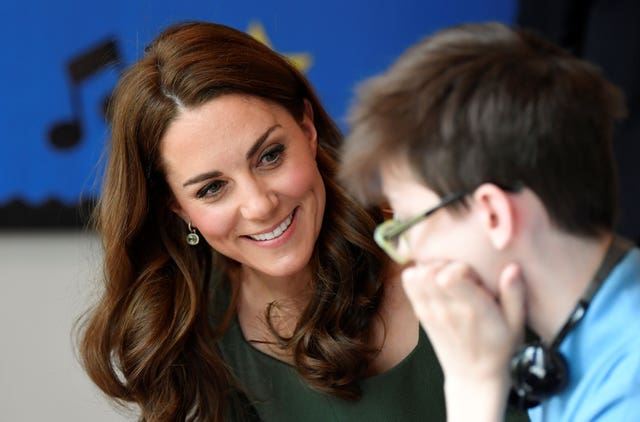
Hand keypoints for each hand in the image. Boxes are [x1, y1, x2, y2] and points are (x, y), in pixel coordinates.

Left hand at [401, 261, 525, 421]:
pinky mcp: (421, 313)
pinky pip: (409, 283)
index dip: (462, 267)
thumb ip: (515, 294)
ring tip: (446, 277)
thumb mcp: (516, 324)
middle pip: (432, 271)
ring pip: (417, 275)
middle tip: (460, 276)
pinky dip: (417, 275)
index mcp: (473, 310)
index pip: (452, 276)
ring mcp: (430, 311)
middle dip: (447, 264)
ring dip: (430, 268)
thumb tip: (512, 268)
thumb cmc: (499, 348)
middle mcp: (447, 310)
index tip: (473, 276)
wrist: (474, 377)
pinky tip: (432, 280)